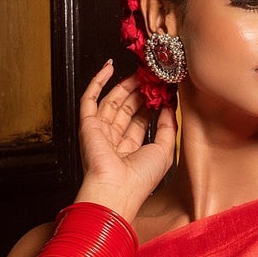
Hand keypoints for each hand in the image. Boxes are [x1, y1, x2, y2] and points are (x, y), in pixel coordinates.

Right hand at [76, 62, 175, 217]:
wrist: (117, 189)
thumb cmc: (140, 179)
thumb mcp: (165, 151)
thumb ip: (168, 127)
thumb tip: (170, 105)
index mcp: (131, 150)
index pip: (141, 119)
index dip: (151, 102)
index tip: (162, 88)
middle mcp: (114, 141)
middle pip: (126, 108)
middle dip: (139, 90)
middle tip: (152, 75)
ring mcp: (100, 132)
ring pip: (111, 101)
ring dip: (125, 84)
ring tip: (140, 70)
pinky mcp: (87, 126)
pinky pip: (89, 99)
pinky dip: (97, 81)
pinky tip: (109, 67)